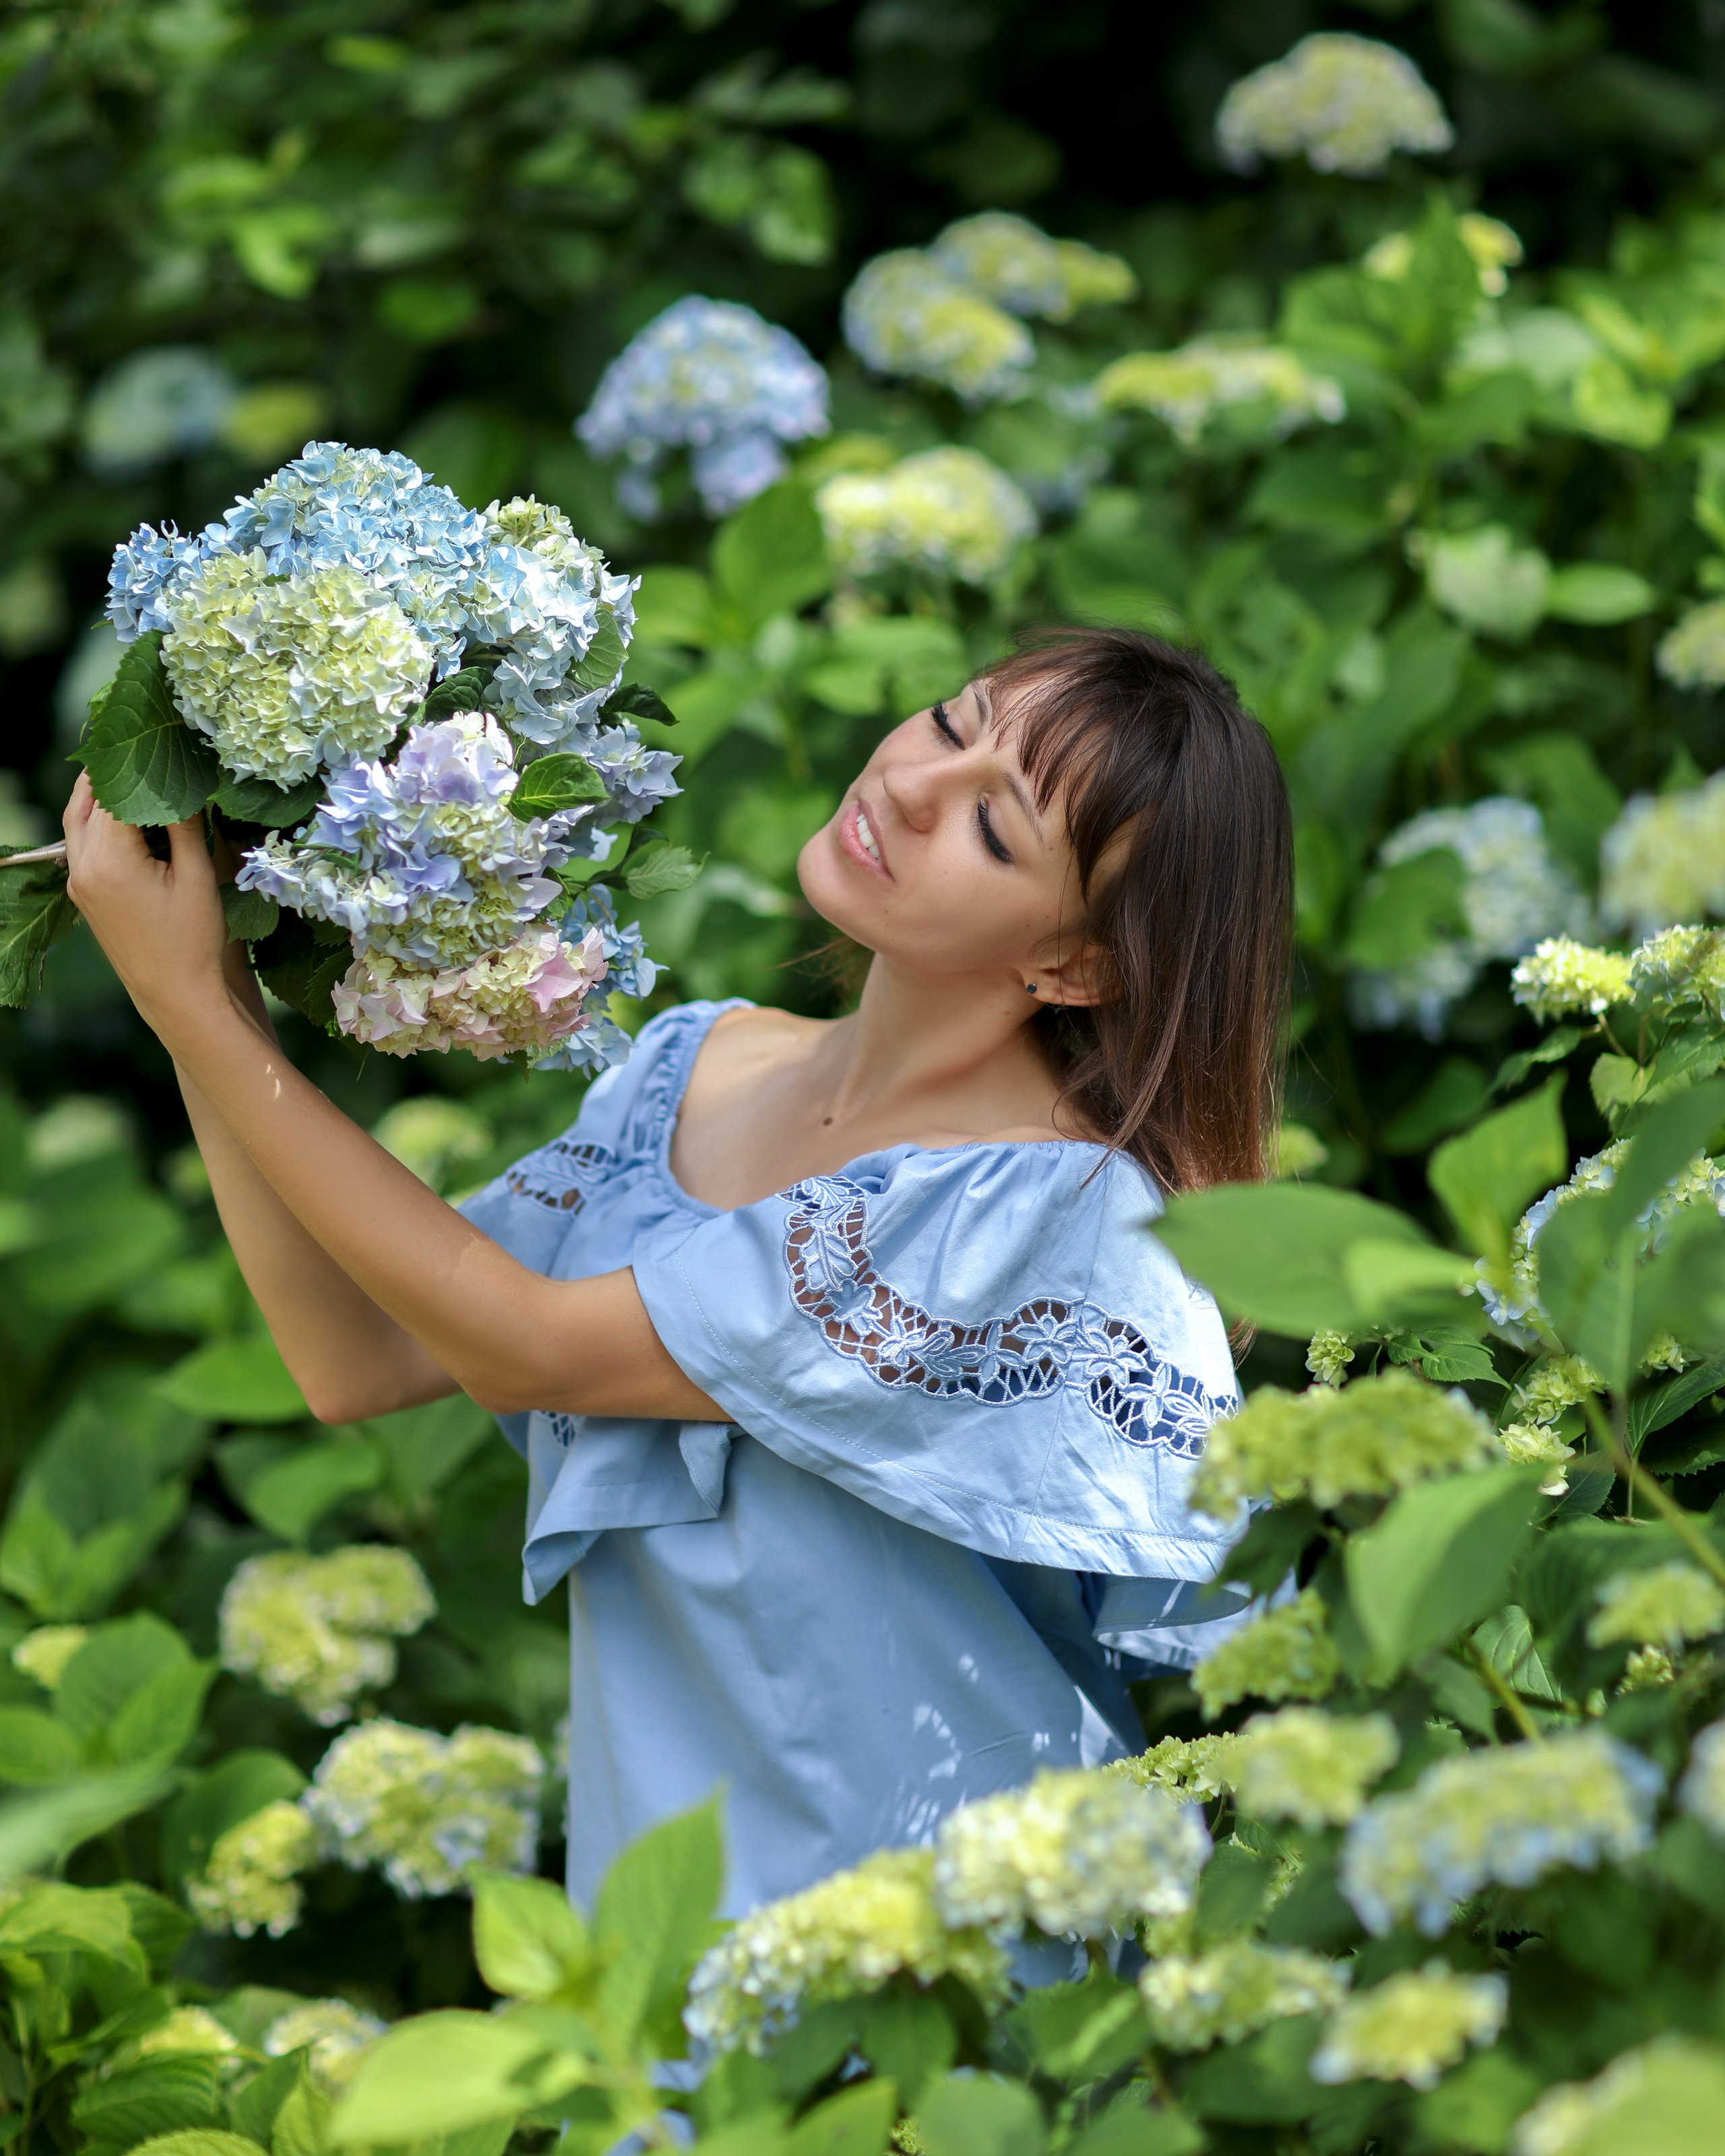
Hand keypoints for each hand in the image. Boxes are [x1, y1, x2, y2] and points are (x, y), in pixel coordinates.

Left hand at [62, 773, 229, 1039]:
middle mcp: (85, 866)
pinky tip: (121, 810)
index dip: (137, 767)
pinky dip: (95, 819)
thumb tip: (185, 782)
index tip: (156, 744)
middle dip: (114, 773)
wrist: (173, 993)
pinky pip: (79, 841)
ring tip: (125, 769)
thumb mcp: (197, 878)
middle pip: (90, 801)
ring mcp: (79, 880)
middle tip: (140, 747)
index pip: (117, 794)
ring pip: (77, 818)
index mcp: (112, 860)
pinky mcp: (83, 891)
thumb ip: (185, 825)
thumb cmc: (193, 939)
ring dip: (99, 794)